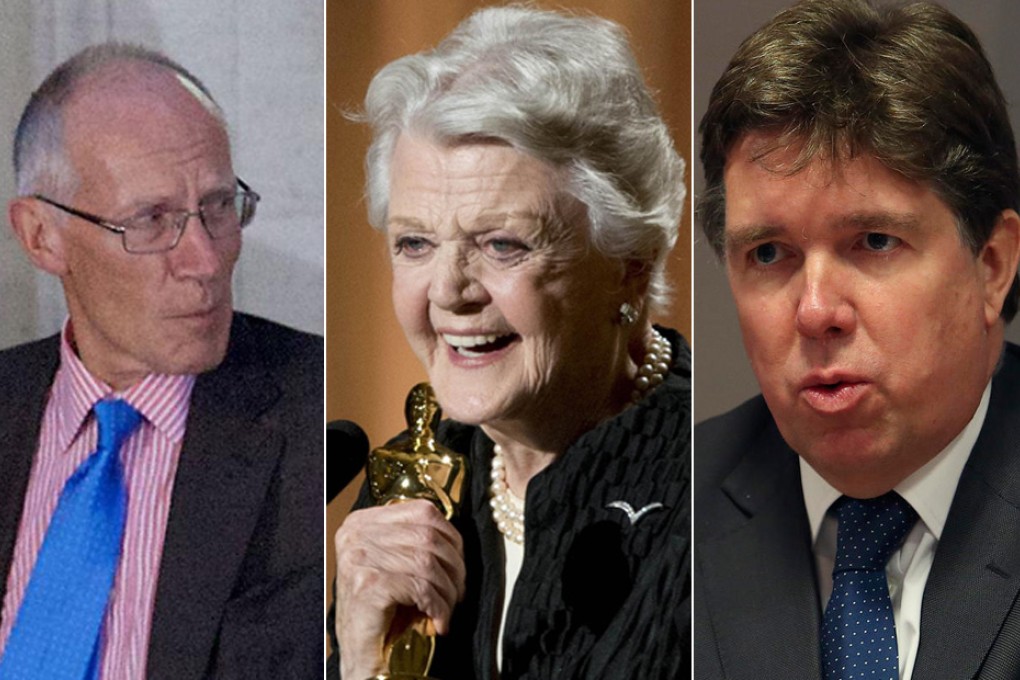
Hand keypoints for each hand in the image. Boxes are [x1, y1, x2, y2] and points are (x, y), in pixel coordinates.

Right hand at [334, 499, 465, 678]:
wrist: (357, 651)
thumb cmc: (378, 608)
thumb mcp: (392, 563)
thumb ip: (412, 541)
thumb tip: (456, 540)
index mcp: (361, 522)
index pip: (422, 511)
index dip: (451, 537)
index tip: (458, 562)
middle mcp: (356, 534)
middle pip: (428, 537)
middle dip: (454, 567)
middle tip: (458, 591)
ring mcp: (360, 557)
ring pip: (427, 563)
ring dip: (448, 591)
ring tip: (448, 608)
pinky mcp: (369, 583)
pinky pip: (421, 588)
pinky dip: (438, 606)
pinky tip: (439, 620)